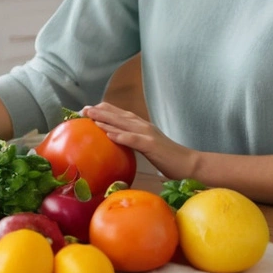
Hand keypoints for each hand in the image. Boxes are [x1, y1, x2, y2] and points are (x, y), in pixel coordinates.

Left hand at [83, 102, 197, 178]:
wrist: (189, 164)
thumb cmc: (168, 158)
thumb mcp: (148, 146)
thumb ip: (134, 141)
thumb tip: (117, 141)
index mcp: (142, 126)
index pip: (120, 114)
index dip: (104, 110)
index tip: (87, 109)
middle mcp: (144, 126)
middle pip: (119, 115)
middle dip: (100, 111)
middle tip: (83, 109)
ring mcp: (148, 134)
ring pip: (124, 123)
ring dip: (106, 119)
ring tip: (90, 116)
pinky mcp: (152, 145)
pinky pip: (134, 139)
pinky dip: (121, 135)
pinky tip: (109, 134)